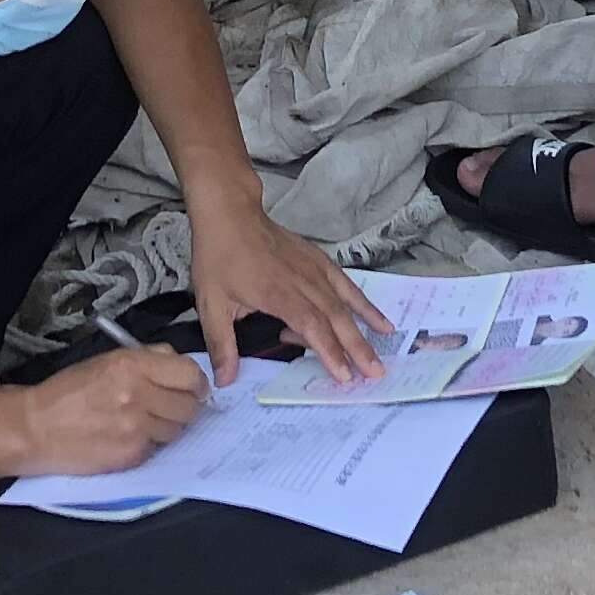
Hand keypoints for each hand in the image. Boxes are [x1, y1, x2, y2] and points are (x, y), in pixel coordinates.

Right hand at [18, 344, 208, 475]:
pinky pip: (158, 448)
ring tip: (144, 422)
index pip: (189, 373)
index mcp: (132, 365)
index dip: (196, 382)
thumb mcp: (106, 360)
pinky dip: (149, 444)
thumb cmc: (68, 392)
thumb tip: (178, 362)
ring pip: (177, 429)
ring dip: (167, 426)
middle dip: (185, 406)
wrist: (36, 428)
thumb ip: (146, 358)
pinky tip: (128, 437)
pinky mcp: (131, 454)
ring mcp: (136, 427)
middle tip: (170, 406)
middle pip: (190, 405)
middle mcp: (138, 394)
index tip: (193, 388)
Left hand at [185, 198, 395, 386]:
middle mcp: (302, 281)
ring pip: (345, 302)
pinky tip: (378, 319)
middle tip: (375, 374)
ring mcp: (313, 268)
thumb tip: (225, 381)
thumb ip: (221, 344)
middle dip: (357, 347)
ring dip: (365, 327)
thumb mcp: (210, 303)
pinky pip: (346, 284)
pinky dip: (363, 302)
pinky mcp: (318, 260)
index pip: (311, 326)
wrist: (230, 213)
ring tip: (384, 350)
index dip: (329, 351)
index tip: (344, 375)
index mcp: (277, 293)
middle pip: (336, 318)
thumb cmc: (219, 256)